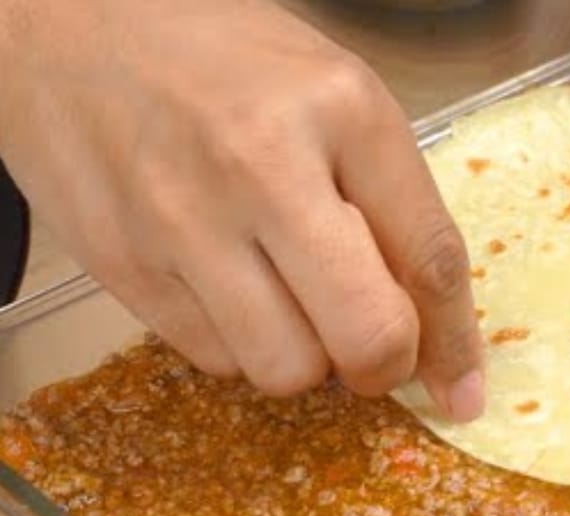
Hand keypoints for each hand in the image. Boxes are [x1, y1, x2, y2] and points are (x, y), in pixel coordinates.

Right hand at [0, 0, 484, 419]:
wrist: (72, 29)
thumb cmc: (228, 64)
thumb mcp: (340, 102)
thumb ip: (396, 209)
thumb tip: (437, 342)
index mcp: (340, 111)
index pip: (429, 259)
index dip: (454, 344)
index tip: (461, 390)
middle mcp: (260, 168)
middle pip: (365, 338)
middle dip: (382, 365)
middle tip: (369, 343)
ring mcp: (182, 221)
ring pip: (287, 370)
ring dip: (307, 359)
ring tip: (291, 301)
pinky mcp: (122, 265)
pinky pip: (215, 361)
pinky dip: (241, 344)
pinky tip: (231, 286)